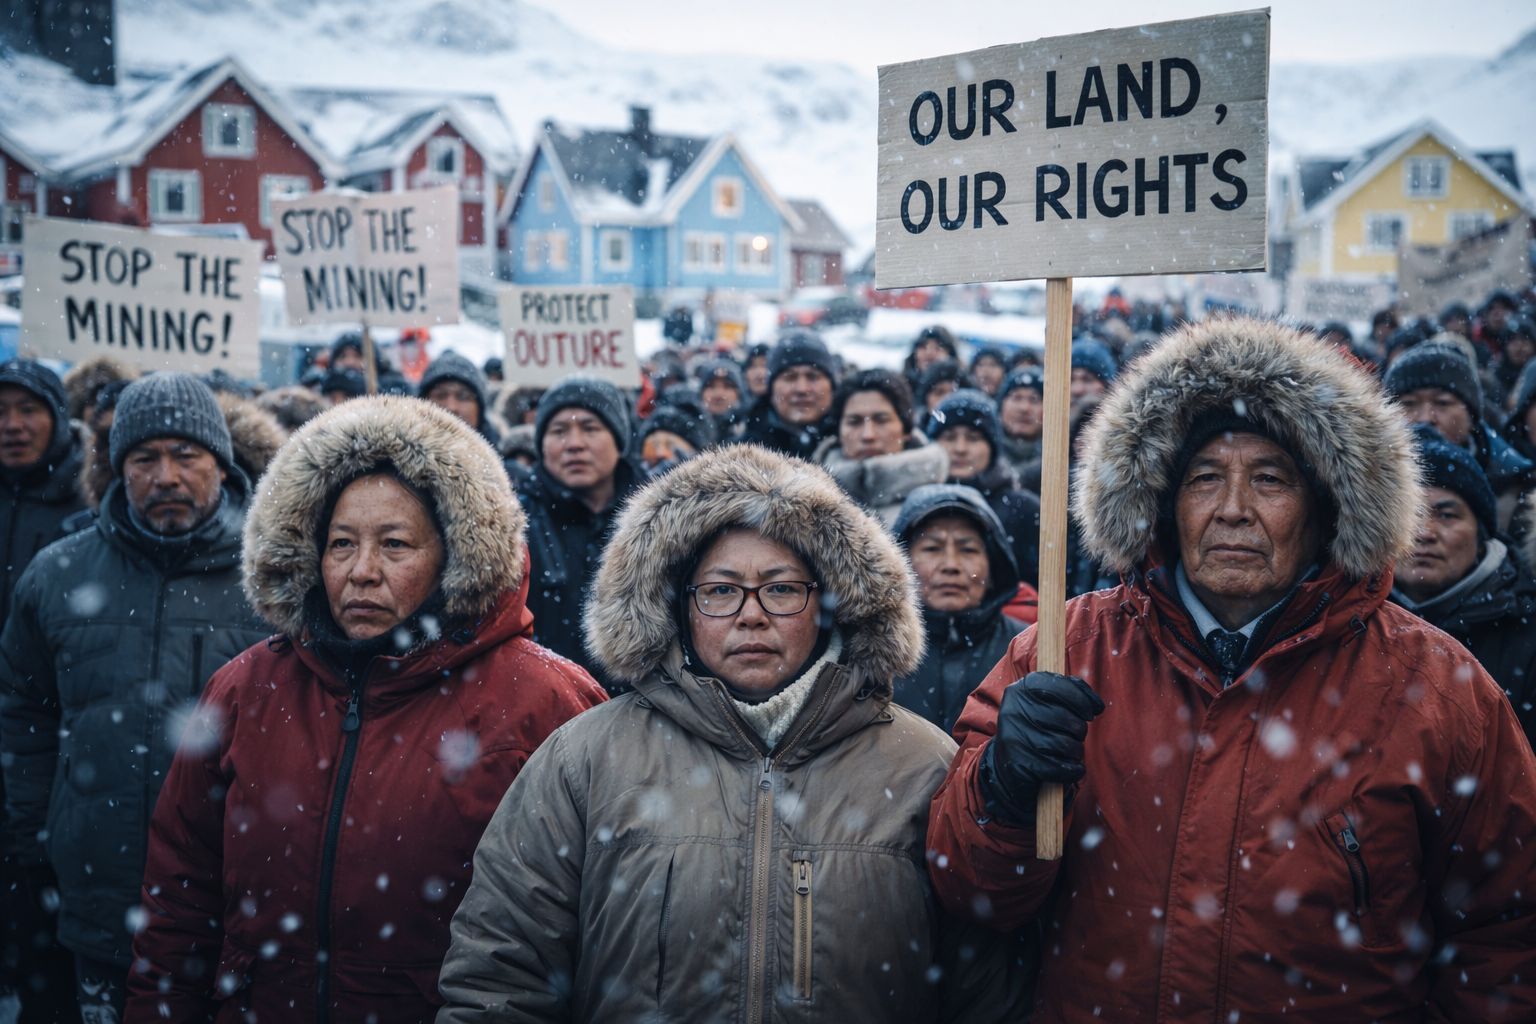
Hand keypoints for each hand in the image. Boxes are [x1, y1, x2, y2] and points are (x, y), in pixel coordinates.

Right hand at [978, 671, 1104, 825]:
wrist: (1006, 765)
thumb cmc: (1036, 730)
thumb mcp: (1044, 703)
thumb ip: (1069, 692)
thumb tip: (1097, 705)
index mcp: (1021, 689)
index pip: (1058, 687)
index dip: (1081, 700)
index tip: (1090, 713)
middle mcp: (1014, 710)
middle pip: (1065, 719)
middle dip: (1079, 730)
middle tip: (1075, 736)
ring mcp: (1015, 737)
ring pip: (1065, 745)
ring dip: (1076, 752)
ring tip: (1071, 753)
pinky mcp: (1019, 764)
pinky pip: (1060, 768)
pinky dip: (1073, 771)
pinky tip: (1070, 769)